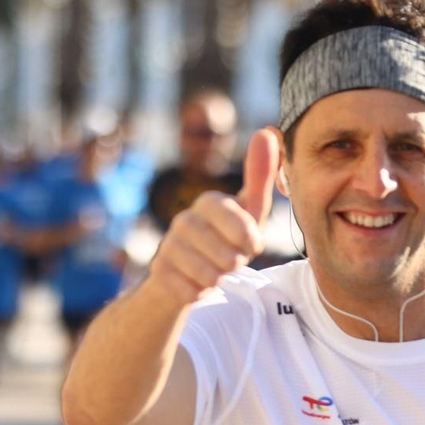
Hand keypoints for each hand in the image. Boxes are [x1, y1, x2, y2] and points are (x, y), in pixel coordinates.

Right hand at [147, 129, 275, 306]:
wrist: (184, 271)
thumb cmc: (226, 237)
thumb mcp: (249, 210)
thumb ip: (260, 175)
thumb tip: (266, 131)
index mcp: (210, 202)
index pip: (244, 228)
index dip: (251, 243)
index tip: (249, 244)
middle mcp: (185, 219)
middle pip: (229, 257)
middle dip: (235, 264)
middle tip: (228, 258)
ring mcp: (168, 245)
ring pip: (210, 276)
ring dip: (217, 279)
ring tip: (212, 269)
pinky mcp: (158, 272)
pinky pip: (192, 292)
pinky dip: (199, 293)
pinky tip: (194, 281)